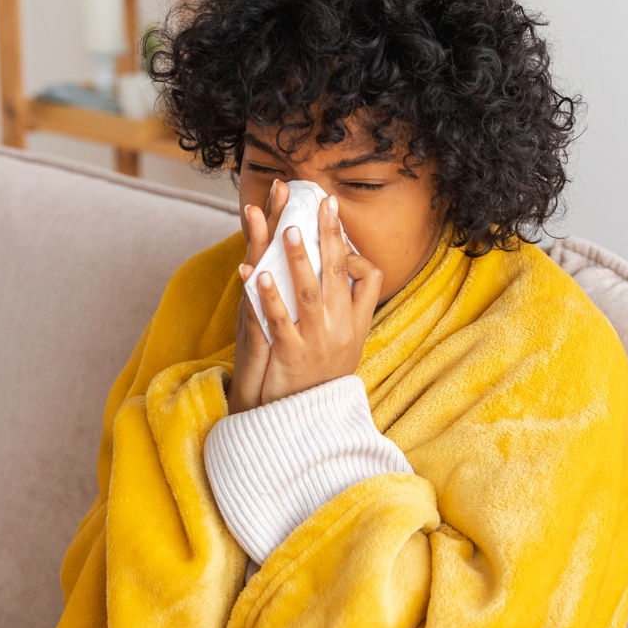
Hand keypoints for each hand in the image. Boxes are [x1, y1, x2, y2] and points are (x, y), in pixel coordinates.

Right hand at [228, 179, 289, 413]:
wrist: (267, 404)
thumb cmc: (285, 358)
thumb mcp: (298, 320)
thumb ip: (309, 291)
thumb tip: (333, 264)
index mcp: (279, 293)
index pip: (281, 247)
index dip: (283, 217)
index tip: (289, 186)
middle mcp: (266, 299)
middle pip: (268, 249)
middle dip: (275, 216)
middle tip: (278, 184)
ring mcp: (258, 316)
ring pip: (257, 272)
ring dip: (259, 241)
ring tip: (257, 211)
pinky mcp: (257, 339)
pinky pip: (255, 311)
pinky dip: (255, 292)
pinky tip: (251, 270)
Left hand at [250, 193, 381, 406]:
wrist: (307, 424)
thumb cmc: (322, 378)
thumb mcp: (346, 344)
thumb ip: (346, 309)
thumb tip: (340, 269)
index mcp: (356, 324)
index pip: (369, 277)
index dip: (353, 248)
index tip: (336, 221)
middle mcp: (341, 330)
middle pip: (338, 274)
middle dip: (329, 235)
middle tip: (321, 203)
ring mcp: (316, 343)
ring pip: (310, 293)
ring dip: (298, 259)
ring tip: (288, 228)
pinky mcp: (290, 357)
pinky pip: (279, 322)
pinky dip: (269, 297)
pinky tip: (258, 274)